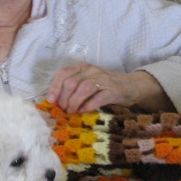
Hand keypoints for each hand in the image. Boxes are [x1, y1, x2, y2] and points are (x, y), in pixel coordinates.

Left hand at [46, 63, 174, 113]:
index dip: (55, 87)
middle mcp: (91, 70)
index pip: (63, 73)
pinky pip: (98, 97)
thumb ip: (72, 89)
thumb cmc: (103, 87)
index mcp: (81, 67)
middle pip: (71, 82)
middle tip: (64, 110)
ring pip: (83, 88)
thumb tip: (55, 103)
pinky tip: (84, 111)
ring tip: (72, 112)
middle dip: (64, 99)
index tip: (51, 101)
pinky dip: (89, 106)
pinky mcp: (114, 90)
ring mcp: (103, 79)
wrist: (130, 86)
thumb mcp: (85, 83)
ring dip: (74, 102)